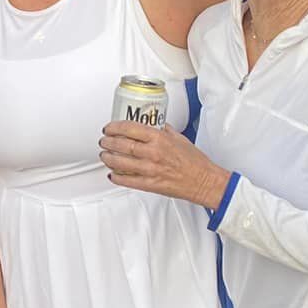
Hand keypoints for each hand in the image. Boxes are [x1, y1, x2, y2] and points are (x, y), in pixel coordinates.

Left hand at [100, 120, 230, 208]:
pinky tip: (112, 173)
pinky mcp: (150, 184)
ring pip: (121, 162)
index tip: (109, 128)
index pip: (130, 128)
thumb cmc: (195, 161)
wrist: (204, 181)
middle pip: (122, 145)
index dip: (115, 127)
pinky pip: (127, 180)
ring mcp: (150, 169)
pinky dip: (117, 177)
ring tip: (104, 155)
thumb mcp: (180, 138)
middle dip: (108, 142)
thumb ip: (165, 130)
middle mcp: (153, 153)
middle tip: (104, 141)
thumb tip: (155, 123)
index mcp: (160, 139)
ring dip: (109, 158)